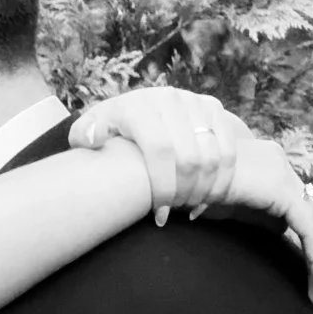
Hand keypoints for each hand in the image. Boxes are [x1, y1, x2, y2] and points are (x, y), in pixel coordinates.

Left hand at [69, 87, 245, 226]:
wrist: (138, 107)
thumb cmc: (110, 130)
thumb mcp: (88, 130)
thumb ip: (83, 135)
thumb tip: (94, 138)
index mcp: (136, 106)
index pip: (161, 150)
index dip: (164, 187)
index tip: (160, 215)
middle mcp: (167, 98)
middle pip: (190, 157)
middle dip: (185, 194)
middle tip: (175, 212)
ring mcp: (193, 101)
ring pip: (213, 156)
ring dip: (206, 190)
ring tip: (190, 208)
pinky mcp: (212, 106)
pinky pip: (229, 150)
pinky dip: (223, 180)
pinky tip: (209, 199)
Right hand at [70, 91, 312, 311]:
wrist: (154, 167)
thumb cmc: (162, 180)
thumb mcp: (197, 199)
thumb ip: (214, 205)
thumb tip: (212, 219)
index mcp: (254, 164)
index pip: (285, 203)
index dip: (293, 235)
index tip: (298, 271)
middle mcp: (272, 163)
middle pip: (304, 214)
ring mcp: (278, 174)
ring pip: (312, 225)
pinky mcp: (279, 190)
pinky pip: (309, 229)